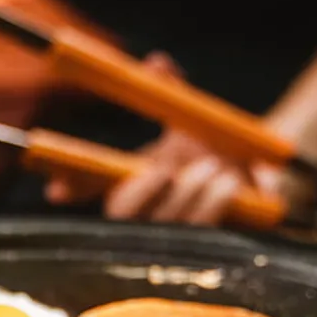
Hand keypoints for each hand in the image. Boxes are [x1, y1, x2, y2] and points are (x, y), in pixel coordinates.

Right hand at [43, 52, 286, 225]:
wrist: (261, 186)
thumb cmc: (212, 155)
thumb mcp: (189, 124)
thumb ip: (170, 93)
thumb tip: (157, 62)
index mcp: (129, 187)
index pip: (88, 190)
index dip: (71, 189)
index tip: (55, 191)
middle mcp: (142, 219)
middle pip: (122, 218)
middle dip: (142, 194)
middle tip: (166, 170)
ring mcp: (170, 242)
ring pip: (165, 227)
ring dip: (187, 194)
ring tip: (213, 168)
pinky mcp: (203, 254)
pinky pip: (201, 236)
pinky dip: (212, 205)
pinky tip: (226, 184)